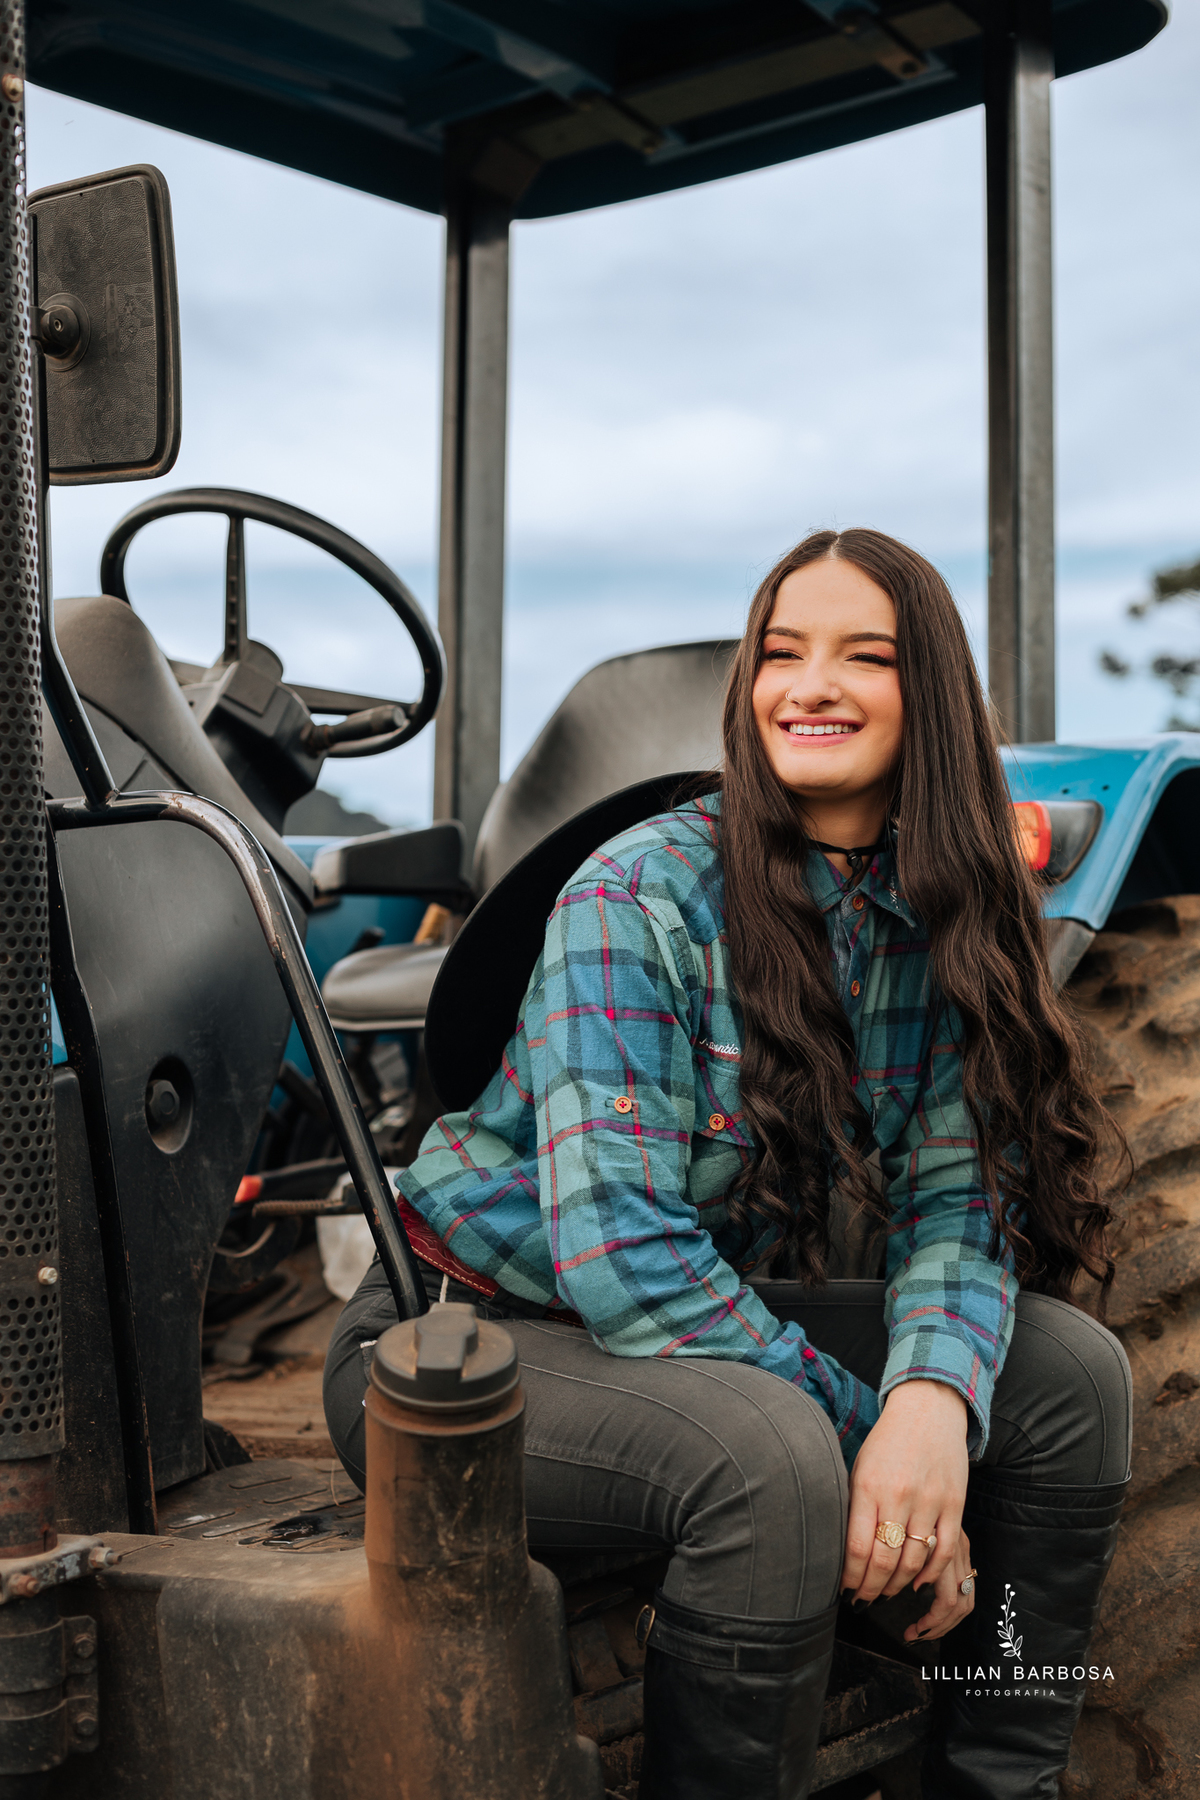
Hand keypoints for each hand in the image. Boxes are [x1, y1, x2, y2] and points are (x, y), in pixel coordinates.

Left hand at [839, 1379, 972, 1641]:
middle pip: (884, 1561)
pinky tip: (916, 1583)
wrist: (928, 1409)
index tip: (844, 1588)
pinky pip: (944, 1550)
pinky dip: (930, 1573)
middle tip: (863, 1600)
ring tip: (885, 1594)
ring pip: (913, 1561)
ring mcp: (929, 1500)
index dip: (850, 1577)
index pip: (857, 1547)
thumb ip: (853, 1506)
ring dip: (897, 1586)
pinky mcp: (954, 1503)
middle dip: (870, 1589)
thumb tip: (842, 1551)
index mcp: (868, 1486)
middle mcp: (898, 1495)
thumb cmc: (887, 1442)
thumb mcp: (859, 1467)